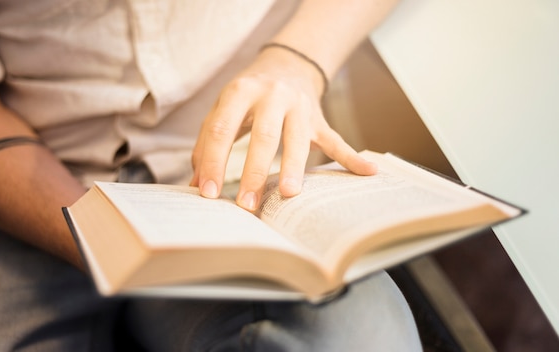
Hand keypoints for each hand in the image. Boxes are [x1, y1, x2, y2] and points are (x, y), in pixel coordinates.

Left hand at [190, 47, 376, 210]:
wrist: (286, 67)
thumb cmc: (247, 96)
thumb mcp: (223, 108)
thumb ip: (207, 143)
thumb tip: (197, 183)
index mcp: (242, 92)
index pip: (223, 129)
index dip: (214, 161)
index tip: (209, 192)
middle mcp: (273, 96)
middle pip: (264, 136)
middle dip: (254, 173)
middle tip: (247, 205)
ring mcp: (300, 107)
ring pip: (298, 140)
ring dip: (294, 168)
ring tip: (290, 194)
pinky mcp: (319, 120)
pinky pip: (336, 140)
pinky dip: (353, 157)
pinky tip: (368, 170)